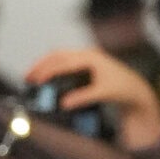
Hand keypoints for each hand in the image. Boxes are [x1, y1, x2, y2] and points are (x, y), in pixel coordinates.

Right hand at [25, 47, 159, 148]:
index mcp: (90, 58)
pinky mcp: (83, 64)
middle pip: (57, 55)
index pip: (64, 62)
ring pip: (59, 57)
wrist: (133, 87)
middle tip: (27, 77)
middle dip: (40, 65)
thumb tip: (63, 104)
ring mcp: (85, 58)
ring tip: (31, 77)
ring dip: (44, 65)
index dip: (48, 71)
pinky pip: (63, 63)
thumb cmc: (120, 89)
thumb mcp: (102, 94)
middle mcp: (86, 54)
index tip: (36, 81)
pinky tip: (44, 77)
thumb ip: (82, 98)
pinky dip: (51, 69)